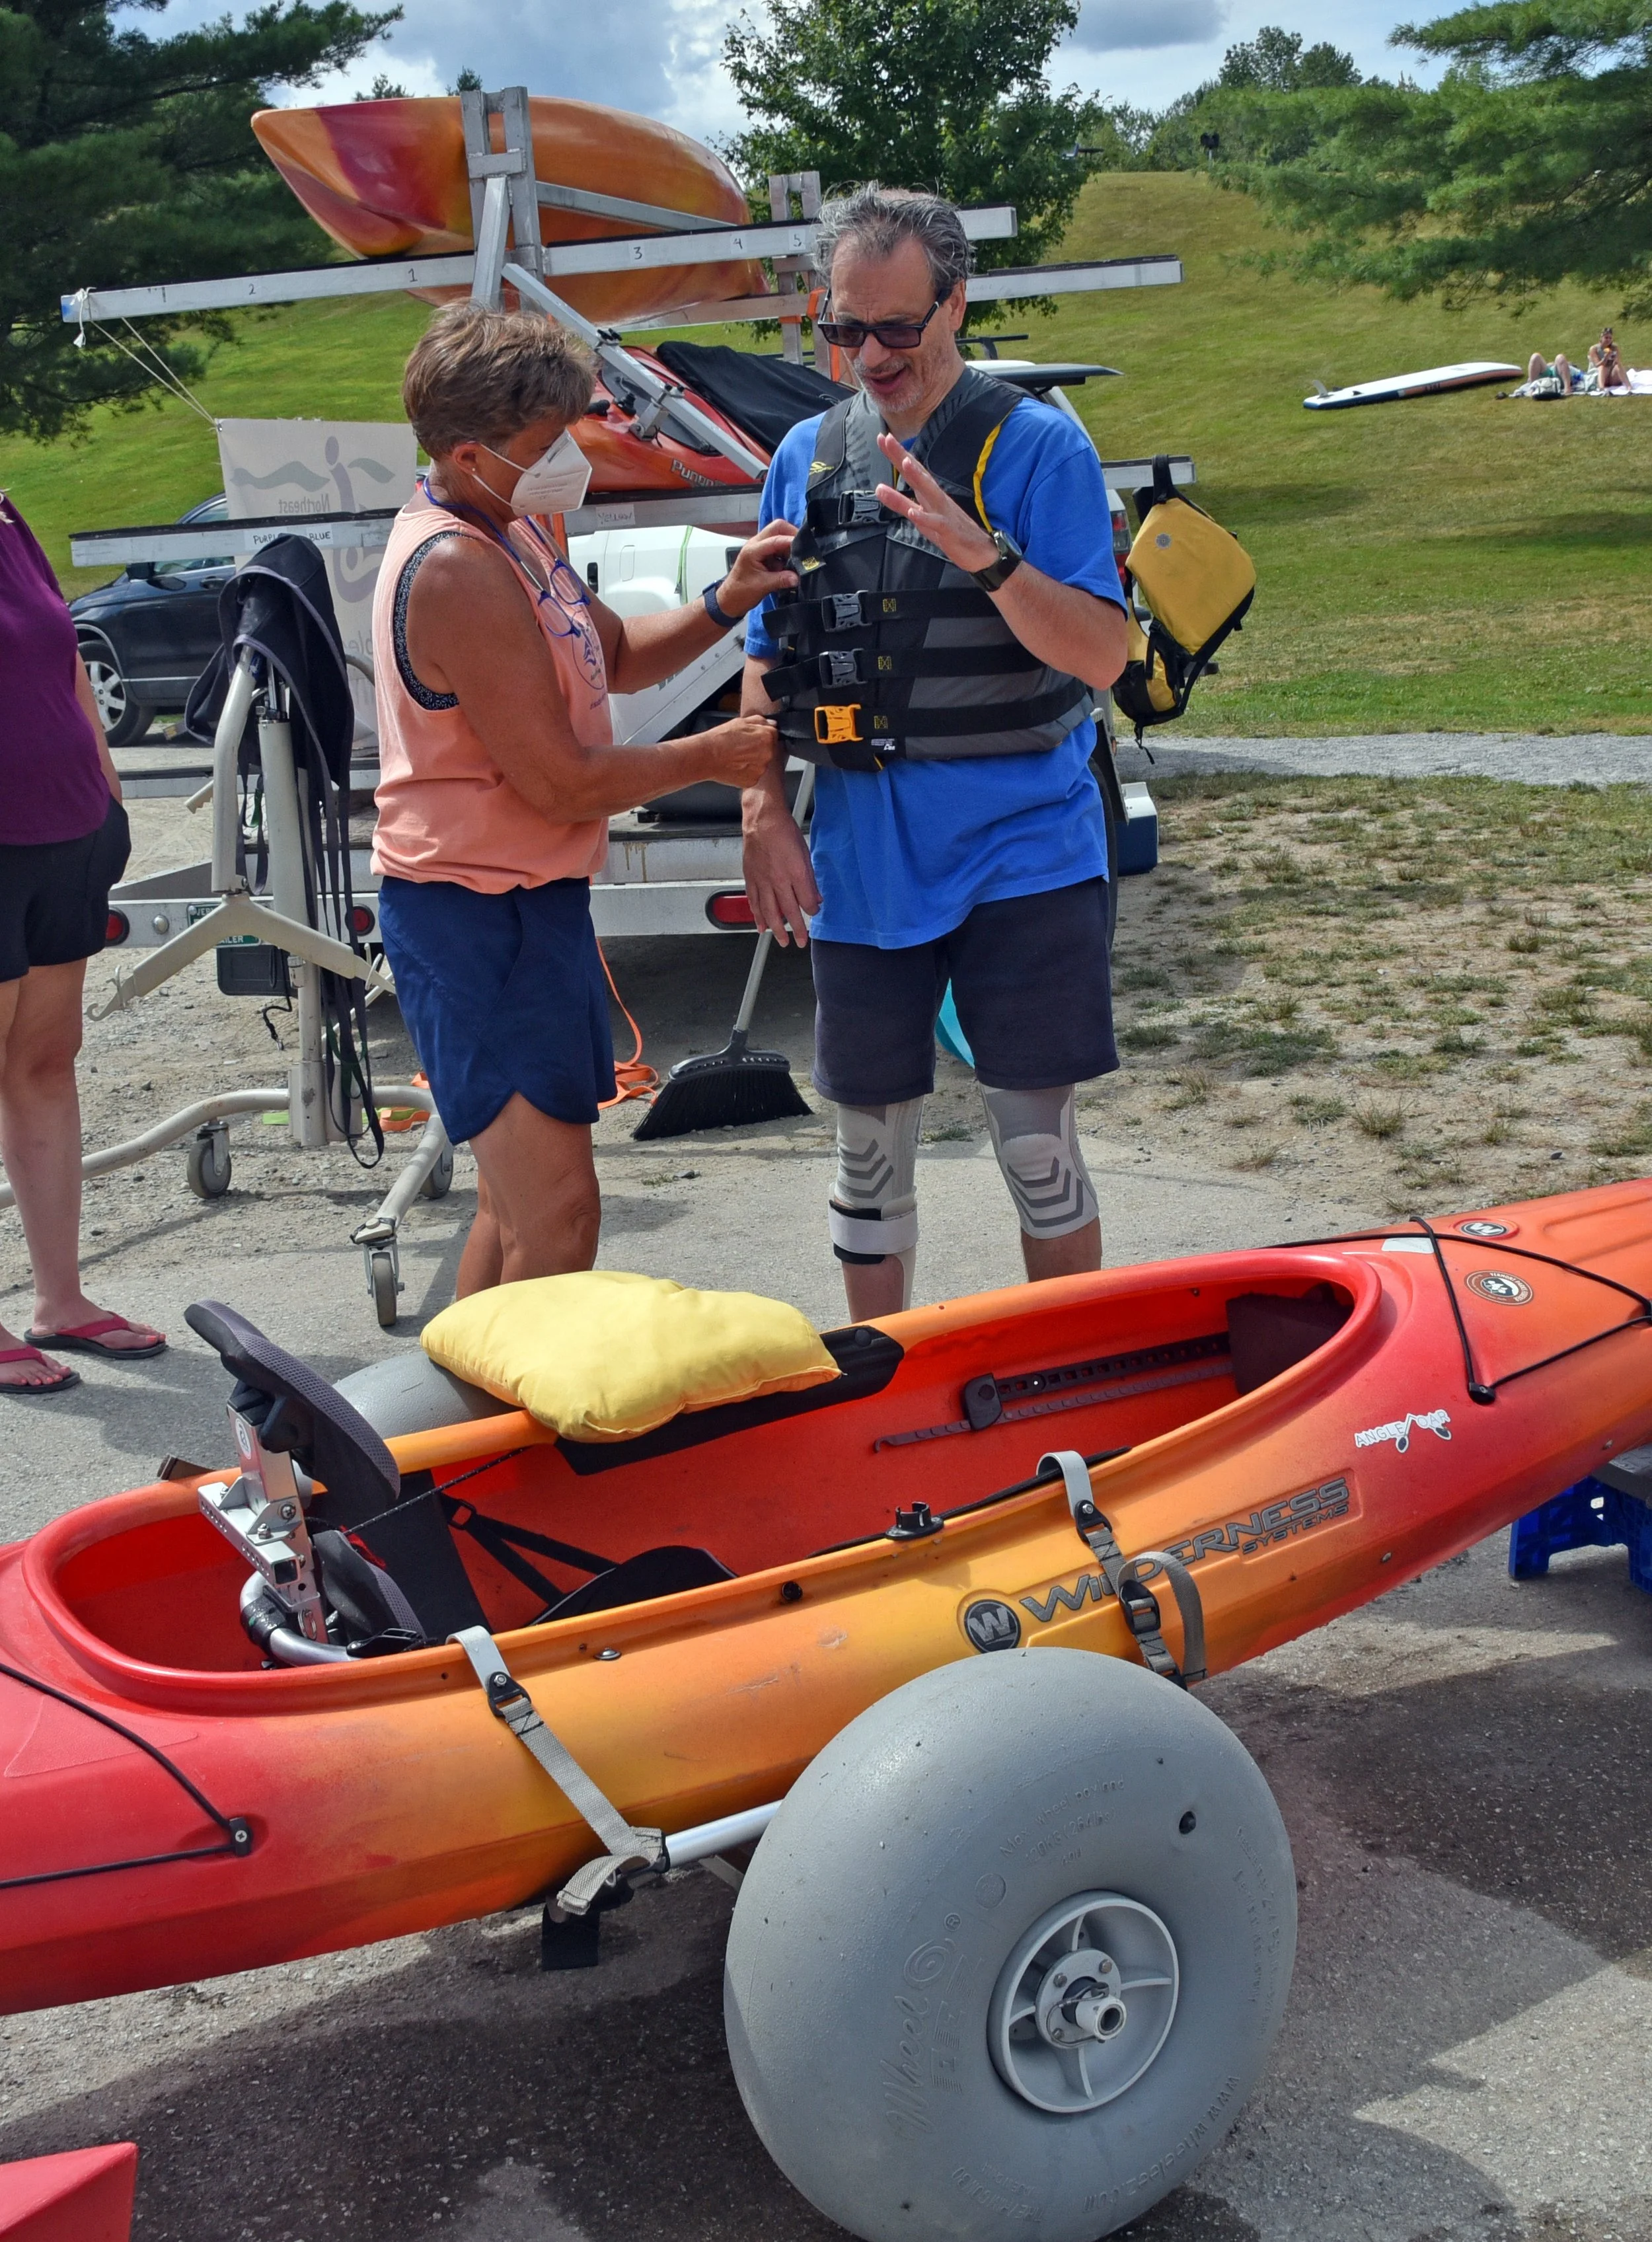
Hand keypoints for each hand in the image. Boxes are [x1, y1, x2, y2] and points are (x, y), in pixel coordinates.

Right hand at [699, 714, 781, 788]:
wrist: (706, 756)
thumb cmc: (721, 738)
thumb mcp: (740, 722)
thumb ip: (759, 721)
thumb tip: (770, 723)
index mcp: (767, 737)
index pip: (773, 734)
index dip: (760, 735)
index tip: (750, 738)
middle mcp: (767, 754)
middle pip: (768, 750)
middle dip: (757, 748)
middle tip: (741, 747)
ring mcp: (761, 769)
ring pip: (760, 763)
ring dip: (752, 761)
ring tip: (736, 757)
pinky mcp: (753, 780)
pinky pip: (753, 774)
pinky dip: (746, 772)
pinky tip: (735, 766)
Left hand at [716, 520, 799, 617]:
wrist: (729, 600)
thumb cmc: (740, 592)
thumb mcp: (762, 586)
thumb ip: (781, 580)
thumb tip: (797, 577)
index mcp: (753, 549)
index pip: (776, 539)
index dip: (792, 541)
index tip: (806, 548)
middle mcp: (756, 544)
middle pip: (778, 527)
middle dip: (792, 534)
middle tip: (803, 548)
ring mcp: (759, 548)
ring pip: (779, 535)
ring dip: (789, 545)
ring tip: (797, 559)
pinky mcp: (763, 554)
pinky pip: (778, 547)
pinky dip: (786, 553)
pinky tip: (790, 565)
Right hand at [743, 777, 819, 946]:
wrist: (762, 819)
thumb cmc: (784, 831)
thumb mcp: (805, 853)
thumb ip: (810, 879)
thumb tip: (816, 897)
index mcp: (795, 873)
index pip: (807, 901)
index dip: (812, 911)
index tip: (814, 915)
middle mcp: (778, 880)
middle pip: (789, 912)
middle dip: (797, 930)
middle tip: (800, 942)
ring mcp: (763, 881)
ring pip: (769, 911)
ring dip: (776, 929)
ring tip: (780, 940)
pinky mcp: (751, 878)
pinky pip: (754, 902)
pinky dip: (757, 915)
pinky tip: (760, 925)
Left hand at [874, 433, 997, 575]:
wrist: (981, 551)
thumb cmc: (950, 532)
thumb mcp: (919, 517)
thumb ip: (898, 503)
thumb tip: (879, 488)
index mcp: (929, 495)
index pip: (912, 470)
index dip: (897, 454)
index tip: (883, 437)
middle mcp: (937, 499)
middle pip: (918, 474)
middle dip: (903, 456)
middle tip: (888, 439)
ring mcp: (944, 513)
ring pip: (929, 492)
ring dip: (917, 477)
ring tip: (904, 463)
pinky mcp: (949, 531)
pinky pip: (936, 523)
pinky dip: (925, 517)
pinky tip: (912, 512)